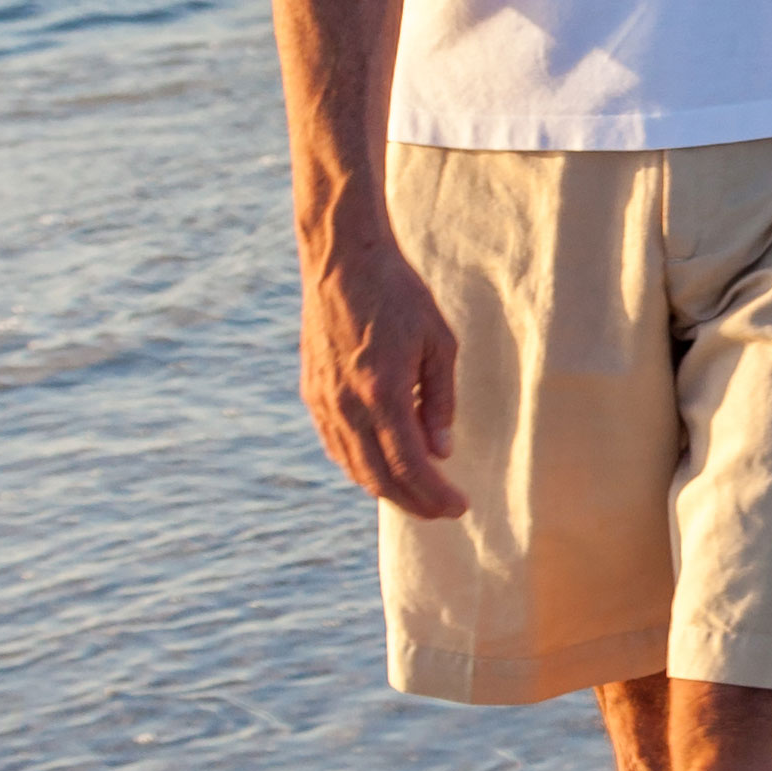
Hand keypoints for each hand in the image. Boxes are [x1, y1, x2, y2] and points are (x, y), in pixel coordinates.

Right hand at [303, 230, 471, 517]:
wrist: (343, 259)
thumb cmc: (398, 293)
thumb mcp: (438, 343)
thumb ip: (439, 401)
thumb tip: (441, 452)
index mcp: (383, 394)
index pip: (410, 466)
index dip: (435, 495)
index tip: (460, 506)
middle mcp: (347, 405)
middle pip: (380, 478)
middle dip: (414, 503)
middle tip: (443, 511)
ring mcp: (324, 401)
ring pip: (352, 466)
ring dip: (386, 489)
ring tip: (416, 496)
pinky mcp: (312, 391)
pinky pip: (335, 444)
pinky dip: (358, 466)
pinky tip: (379, 468)